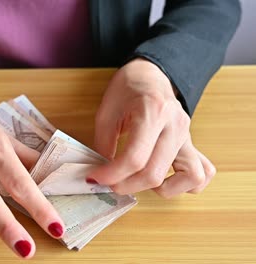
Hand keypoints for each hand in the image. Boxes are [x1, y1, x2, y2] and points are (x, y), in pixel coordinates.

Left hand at [88, 58, 215, 197]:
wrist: (150, 74)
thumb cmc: (127, 90)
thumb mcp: (106, 113)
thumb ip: (103, 145)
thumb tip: (101, 176)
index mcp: (152, 112)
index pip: (134, 158)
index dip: (111, 175)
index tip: (95, 178)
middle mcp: (175, 126)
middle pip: (155, 173)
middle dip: (127, 185)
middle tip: (109, 182)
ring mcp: (187, 136)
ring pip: (189, 177)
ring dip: (162, 189)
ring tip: (141, 180)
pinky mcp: (191, 144)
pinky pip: (202, 173)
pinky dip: (185, 184)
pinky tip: (163, 179)